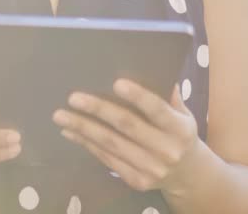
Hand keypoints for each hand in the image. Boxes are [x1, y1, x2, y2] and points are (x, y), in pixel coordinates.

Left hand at [53, 80, 203, 192]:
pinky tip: (70, 132)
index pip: (158, 110)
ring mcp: (151, 169)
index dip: (138, 97)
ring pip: (111, 144)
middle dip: (98, 110)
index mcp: (180, 129)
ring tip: (61, 115)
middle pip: (128, 126)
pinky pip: (107, 159)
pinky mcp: (137, 181)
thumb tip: (147, 65)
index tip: (116, 83)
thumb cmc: (178, 133)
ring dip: (83, 128)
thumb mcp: (182, 113)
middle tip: (73, 98)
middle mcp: (167, 151)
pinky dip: (86, 144)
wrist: (186, 174)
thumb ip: (167, 94)